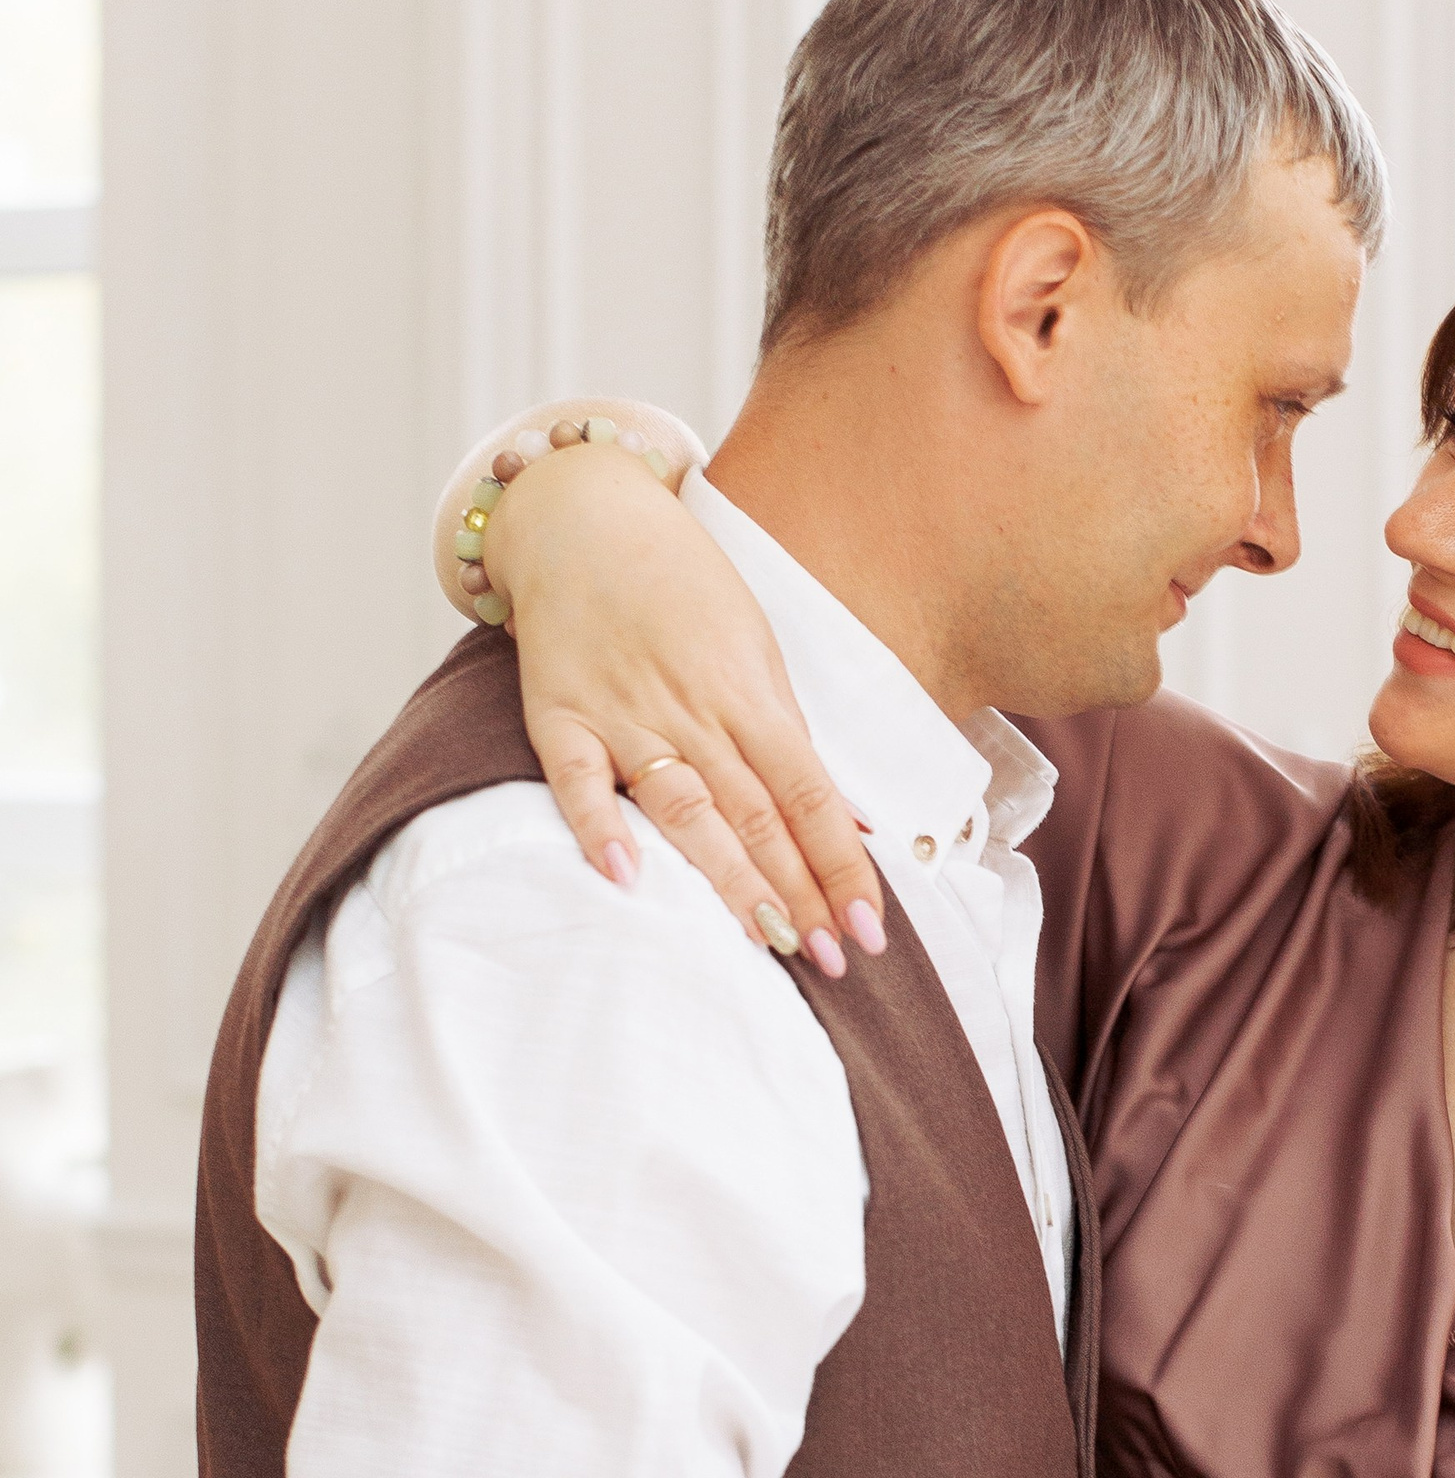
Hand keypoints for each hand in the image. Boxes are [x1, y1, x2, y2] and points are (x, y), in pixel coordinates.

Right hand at [484, 442, 886, 963]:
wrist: (588, 518)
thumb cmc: (684, 592)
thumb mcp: (757, 652)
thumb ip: (789, 739)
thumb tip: (847, 823)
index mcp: (752, 698)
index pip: (812, 797)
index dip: (844, 866)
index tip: (872, 928)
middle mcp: (695, 713)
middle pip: (758, 814)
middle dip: (800, 892)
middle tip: (834, 959)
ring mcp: (626, 716)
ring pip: (686, 808)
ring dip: (728, 878)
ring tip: (765, 939)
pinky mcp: (560, 718)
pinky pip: (578, 779)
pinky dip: (598, 824)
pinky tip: (624, 875)